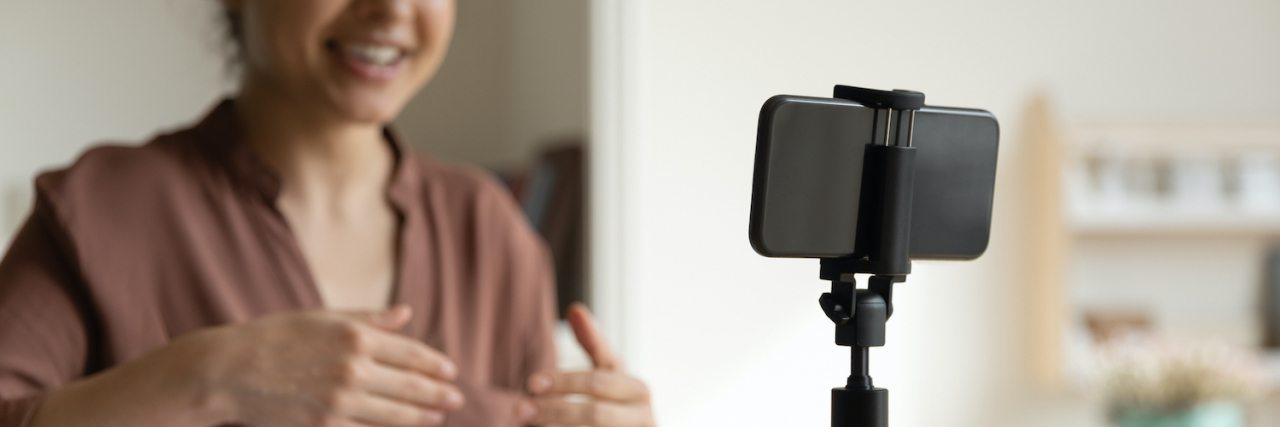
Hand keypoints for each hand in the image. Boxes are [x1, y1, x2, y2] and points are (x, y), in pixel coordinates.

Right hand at [188, 306, 464, 426]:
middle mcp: (353, 368)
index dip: (435, 364)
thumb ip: (368, 318)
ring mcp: (340, 401)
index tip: (451, 371)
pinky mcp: (325, 426)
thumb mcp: (321, 318)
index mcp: (355, 335)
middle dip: (439, 394)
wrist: (226, 372)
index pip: (410, 353)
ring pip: (395, 414)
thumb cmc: (272, 338)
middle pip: (410, 385)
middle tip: (457, 399)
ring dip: (422, 417)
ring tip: (438, 417)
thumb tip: (406, 312)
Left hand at [516, 303, 654, 426]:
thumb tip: (575, 308)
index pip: (599, 380)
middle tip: (519, 408)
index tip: (532, 383)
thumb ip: (594, 343)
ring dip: (554, 423)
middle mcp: (643, 416)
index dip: (564, 382)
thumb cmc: (615, 403)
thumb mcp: (607, 372)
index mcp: (637, 390)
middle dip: (555, 410)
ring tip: (525, 420)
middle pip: (594, 412)